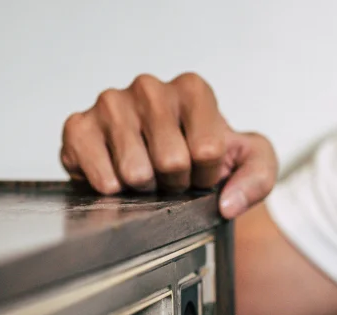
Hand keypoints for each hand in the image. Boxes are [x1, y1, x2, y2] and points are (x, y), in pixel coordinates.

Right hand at [60, 73, 277, 218]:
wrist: (163, 165)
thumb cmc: (204, 159)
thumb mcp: (250, 162)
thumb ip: (258, 178)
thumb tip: (228, 203)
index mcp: (192, 89)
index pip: (207, 149)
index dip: (206, 175)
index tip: (201, 171)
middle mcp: (150, 88)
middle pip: (172, 161)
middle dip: (176, 183)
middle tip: (171, 177)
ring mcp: (110, 104)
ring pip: (136, 170)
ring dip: (146, 188)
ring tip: (147, 176)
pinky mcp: (78, 127)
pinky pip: (98, 172)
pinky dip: (111, 188)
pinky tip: (117, 179)